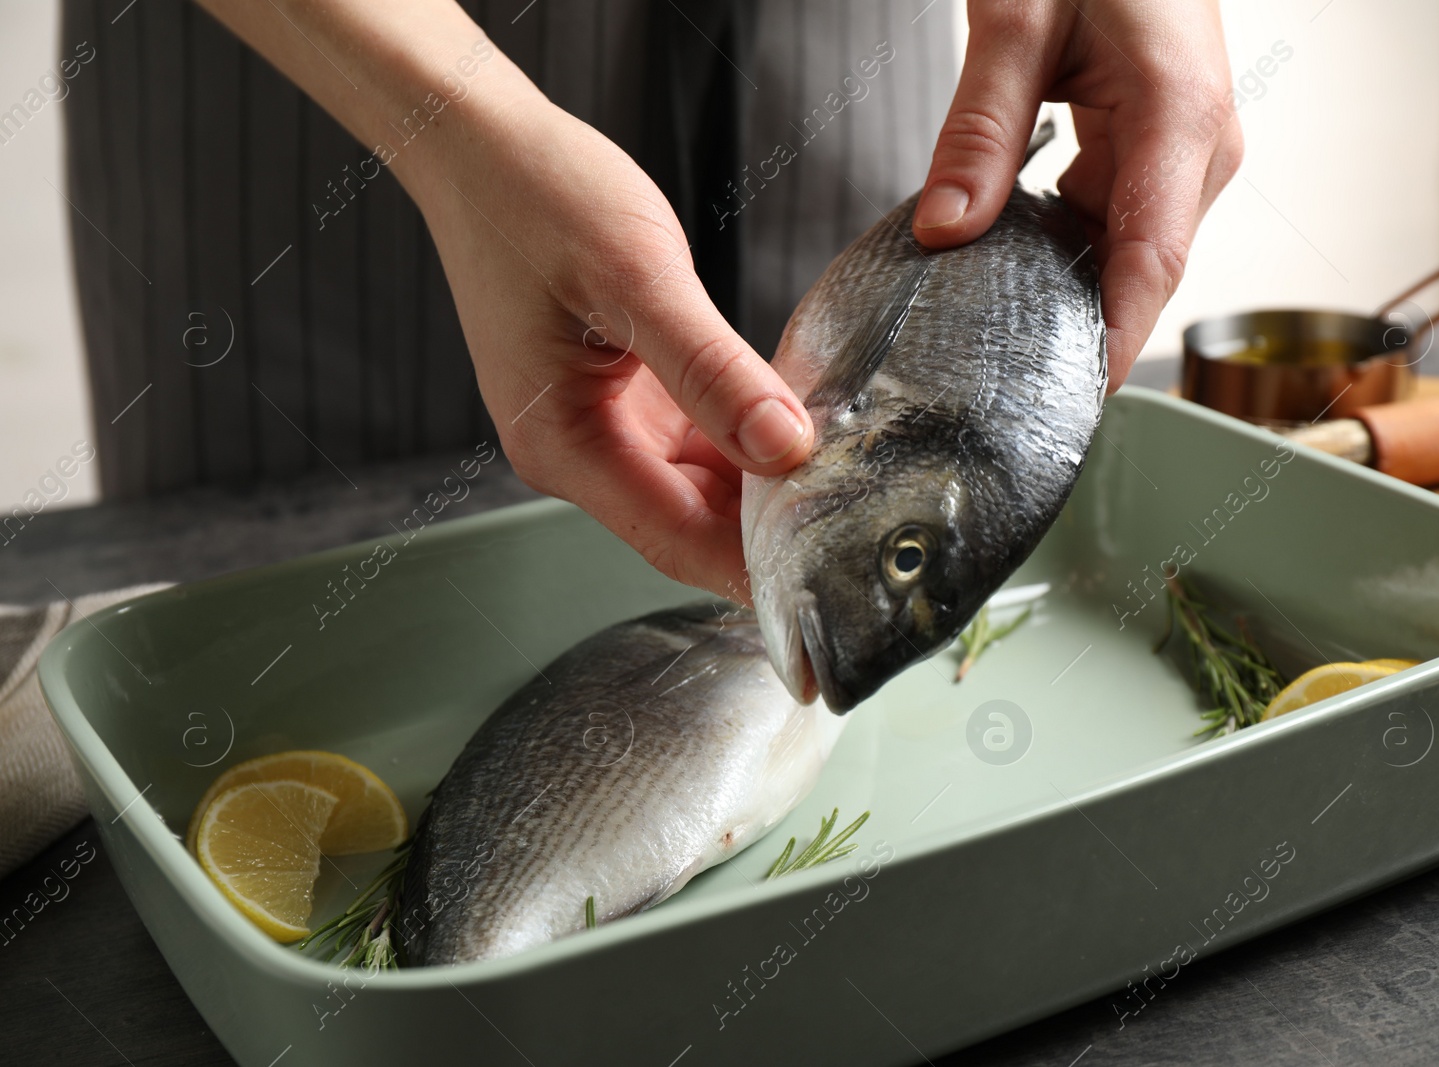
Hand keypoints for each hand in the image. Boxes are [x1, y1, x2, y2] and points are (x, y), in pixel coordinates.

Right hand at [408, 92, 813, 600]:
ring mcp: (603, 426)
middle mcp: (579, 450)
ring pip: (706, 484)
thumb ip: (711, 369)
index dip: (757, 570)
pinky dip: (753, 435)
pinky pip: (703, 438)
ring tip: (857, 481)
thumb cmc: (536, 196)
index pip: (677, 540)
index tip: (835, 582)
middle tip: (870, 527)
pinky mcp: (627, 395)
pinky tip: (812, 425)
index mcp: (564, 444)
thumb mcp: (634, 277)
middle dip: (775, 529)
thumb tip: (783, 446)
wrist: (481, 142)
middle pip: (696, 524)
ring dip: (771, 483)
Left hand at [913, 0, 1242, 388]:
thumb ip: (978, 129)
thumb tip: (945, 230)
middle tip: (1002, 381)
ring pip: (1124, 249)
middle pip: (1140, 268)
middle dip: (1079, 326)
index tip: (1078, 398)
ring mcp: (1183, 148)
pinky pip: (1111, 219)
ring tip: (993, 327)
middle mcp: (1198, 143)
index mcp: (1180, 114)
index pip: (1152, 260)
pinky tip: (1007, 259)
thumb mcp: (1015, 20)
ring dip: (1064, 284)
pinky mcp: (1156, 146)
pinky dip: (1062, 245)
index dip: (1117, 340)